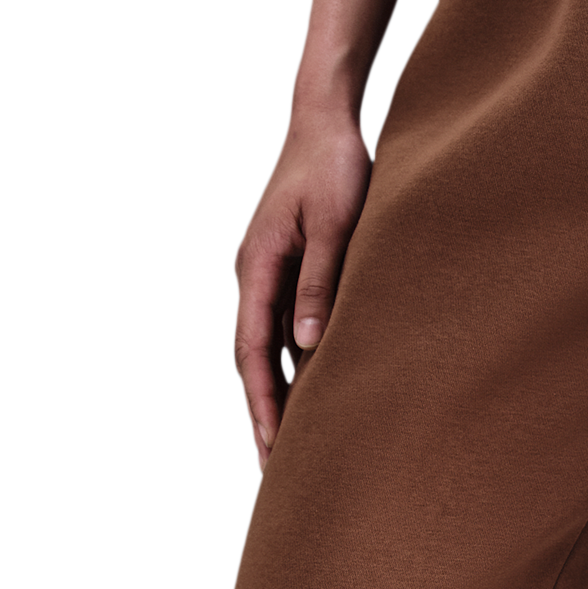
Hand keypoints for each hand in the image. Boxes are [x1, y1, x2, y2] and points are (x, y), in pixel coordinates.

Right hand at [234, 109, 373, 468]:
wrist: (327, 123)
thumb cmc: (334, 167)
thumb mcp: (334, 225)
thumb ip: (320, 282)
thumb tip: (306, 344)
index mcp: (258, 267)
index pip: (253, 350)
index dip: (263, 400)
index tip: (274, 442)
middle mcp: (256, 276)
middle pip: (254, 359)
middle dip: (264, 412)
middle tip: (276, 466)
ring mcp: (269, 274)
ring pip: (266, 347)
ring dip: (276, 392)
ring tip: (290, 441)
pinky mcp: (288, 269)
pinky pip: (282, 328)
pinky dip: (289, 363)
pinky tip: (306, 390)